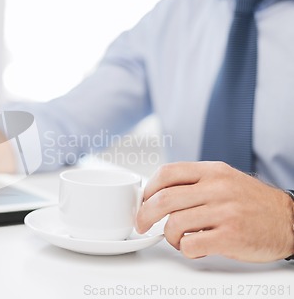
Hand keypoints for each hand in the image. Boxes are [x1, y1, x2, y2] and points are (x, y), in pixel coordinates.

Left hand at [136, 161, 293, 261]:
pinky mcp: (231, 236)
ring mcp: (225, 212)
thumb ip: (194, 182)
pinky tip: (196, 247)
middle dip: (145, 215)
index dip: (148, 189)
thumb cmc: (252, 202)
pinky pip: (191, 244)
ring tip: (180, 239)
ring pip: (174, 224)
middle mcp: (217, 188)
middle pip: (164, 199)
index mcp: (212, 172)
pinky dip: (186, 249)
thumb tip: (157, 193)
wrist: (290, 221)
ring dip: (169, 236)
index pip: (167, 173)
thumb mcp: (224, 179)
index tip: (143, 201)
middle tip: (142, 224)